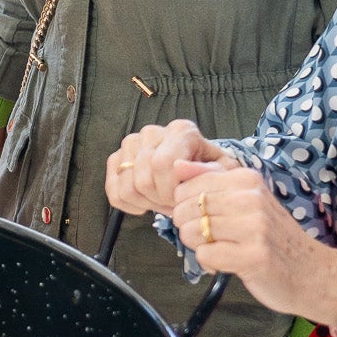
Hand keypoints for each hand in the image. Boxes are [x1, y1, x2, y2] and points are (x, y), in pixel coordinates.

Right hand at [106, 119, 236, 217]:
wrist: (195, 172)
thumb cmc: (210, 173)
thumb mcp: (223, 173)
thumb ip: (209, 172)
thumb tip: (180, 169)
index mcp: (181, 131)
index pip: (161, 164)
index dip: (170, 191)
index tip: (183, 200)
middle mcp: (152, 132)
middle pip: (143, 179)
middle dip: (160, 201)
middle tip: (176, 204)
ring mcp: (130, 144)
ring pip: (126, 186)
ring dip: (146, 203)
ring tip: (164, 202)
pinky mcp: (116, 159)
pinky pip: (113, 190)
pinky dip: (128, 205)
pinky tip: (146, 203)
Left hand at [171, 159, 336, 323]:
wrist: (314, 273)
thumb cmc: (274, 237)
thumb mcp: (246, 199)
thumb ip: (209, 180)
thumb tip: (177, 165)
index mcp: (247, 179)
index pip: (187, 185)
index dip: (185, 205)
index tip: (203, 216)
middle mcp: (250, 198)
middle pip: (185, 209)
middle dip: (188, 226)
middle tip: (212, 237)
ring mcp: (254, 227)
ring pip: (191, 231)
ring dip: (198, 245)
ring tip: (221, 248)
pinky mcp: (253, 256)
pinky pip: (205, 255)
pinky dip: (209, 263)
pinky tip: (228, 263)